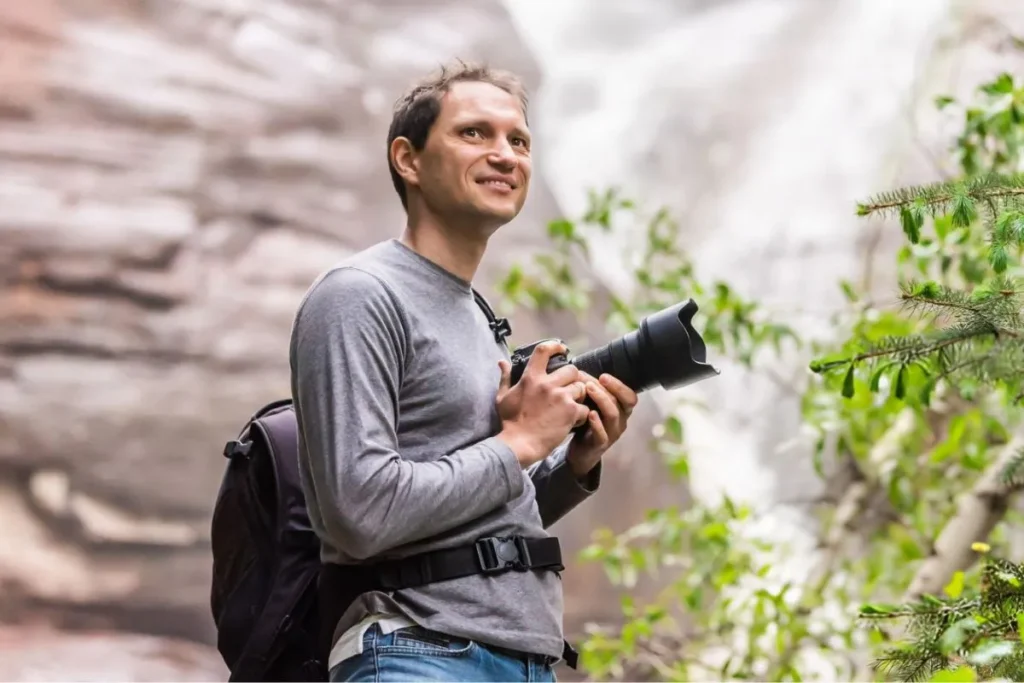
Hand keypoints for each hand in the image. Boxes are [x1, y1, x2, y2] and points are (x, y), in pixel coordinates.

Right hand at [495, 342, 590, 468]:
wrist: (519, 445)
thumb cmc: (509, 422)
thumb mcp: (502, 397)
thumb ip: (505, 378)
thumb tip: (502, 362)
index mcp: (531, 378)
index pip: (543, 351)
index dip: (555, 346)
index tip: (562, 349)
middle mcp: (547, 384)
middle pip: (572, 370)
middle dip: (573, 378)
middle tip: (569, 388)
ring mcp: (561, 397)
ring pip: (581, 387)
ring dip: (579, 396)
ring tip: (572, 405)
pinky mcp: (571, 412)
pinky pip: (585, 407)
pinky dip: (582, 414)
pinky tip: (574, 421)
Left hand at [566, 372, 637, 477]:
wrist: (579, 452)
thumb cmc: (586, 423)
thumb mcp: (591, 405)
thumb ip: (591, 390)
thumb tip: (578, 370)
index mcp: (622, 410)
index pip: (630, 396)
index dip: (619, 385)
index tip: (603, 376)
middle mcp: (621, 421)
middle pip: (624, 403)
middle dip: (610, 389)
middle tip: (592, 381)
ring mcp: (612, 434)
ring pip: (613, 415)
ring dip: (601, 400)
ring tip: (587, 390)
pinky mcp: (600, 445)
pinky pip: (602, 434)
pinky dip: (596, 423)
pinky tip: (589, 414)